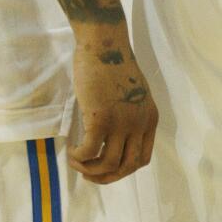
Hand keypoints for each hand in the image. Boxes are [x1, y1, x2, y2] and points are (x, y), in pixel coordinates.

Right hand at [70, 33, 157, 183]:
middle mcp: (140, 124)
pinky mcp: (102, 119)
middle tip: (88, 173)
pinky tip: (72, 151)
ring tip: (76, 162)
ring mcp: (122, 123)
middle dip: (106, 177)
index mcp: (149, 119)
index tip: (105, 167)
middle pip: (128, 167)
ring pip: (108, 164)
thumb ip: (129, 116)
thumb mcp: (133, 94)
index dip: (122, 170)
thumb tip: (112, 136)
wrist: (105, 44)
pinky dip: (79, 158)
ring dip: (89, 169)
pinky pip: (90, 152)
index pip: (141, 158)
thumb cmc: (114, 64)